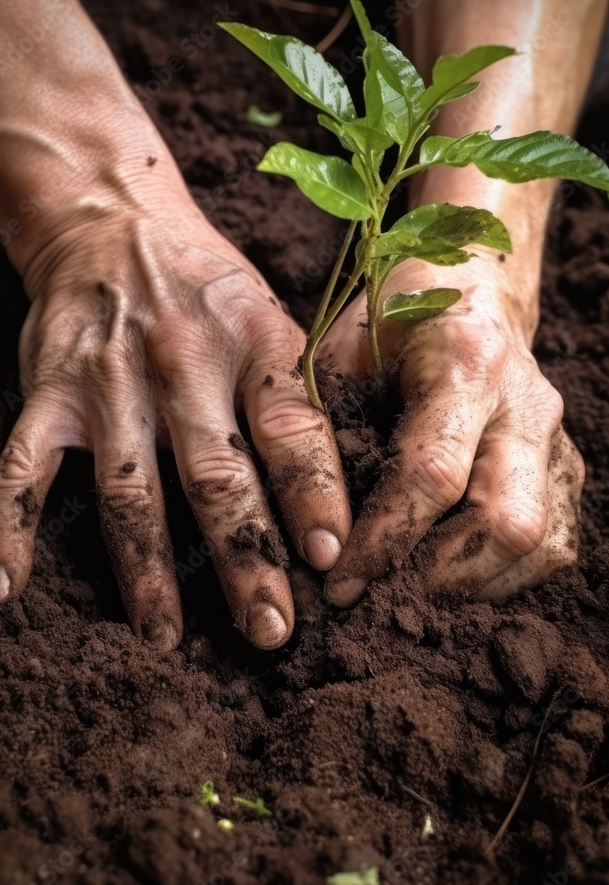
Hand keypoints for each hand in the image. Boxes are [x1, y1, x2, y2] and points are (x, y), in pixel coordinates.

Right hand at [0, 178, 351, 649]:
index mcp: (253, 342)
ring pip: (129, 491)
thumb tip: (344, 489)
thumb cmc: (208, 285)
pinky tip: (7, 587)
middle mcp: (182, 362)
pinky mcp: (49, 391)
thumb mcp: (270, 314)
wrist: (115, 221)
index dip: (313, 494)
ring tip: (166, 640)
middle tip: (270, 631)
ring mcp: (108, 381)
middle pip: (215, 477)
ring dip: (147, 572)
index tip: (330, 559)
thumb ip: (297, 393)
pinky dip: (9, 526)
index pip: (290, 428)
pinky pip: (23, 467)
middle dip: (244, 560)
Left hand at [319, 258, 583, 603]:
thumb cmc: (393, 317)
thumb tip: (317, 532)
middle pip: (508, 522)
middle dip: (439, 579)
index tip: (340, 584)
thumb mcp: (341, 352)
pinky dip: (502, 574)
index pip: (432, 475)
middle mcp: (526, 402)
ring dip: (473, 586)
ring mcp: (557, 436)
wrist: (473, 282)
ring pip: (540, 543)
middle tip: (380, 602)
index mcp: (466, 362)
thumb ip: (327, 429)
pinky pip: (553, 541)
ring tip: (411, 594)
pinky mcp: (566, 463)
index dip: (385, 541)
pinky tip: (450, 572)